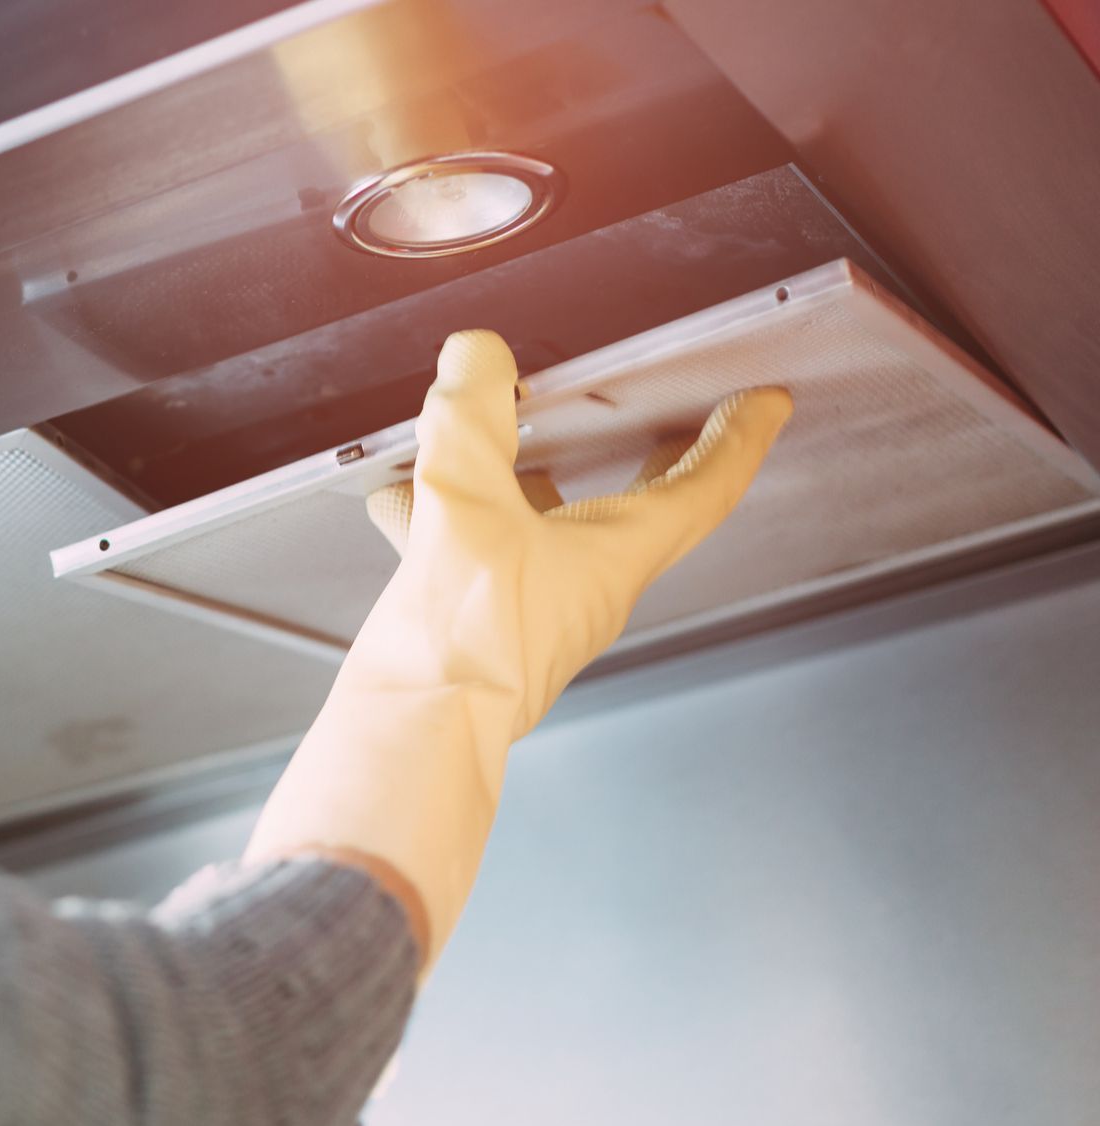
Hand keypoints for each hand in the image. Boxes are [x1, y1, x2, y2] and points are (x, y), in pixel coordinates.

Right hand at [357, 329, 794, 743]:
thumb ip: (472, 417)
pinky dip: (449, 515)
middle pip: (638, 509)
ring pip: (547, 523)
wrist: (413, 733)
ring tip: (487, 430)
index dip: (737, 438)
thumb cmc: (463, 640)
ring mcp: (534, 609)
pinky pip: (479, 552)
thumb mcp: (466, 499)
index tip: (765, 403)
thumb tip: (478, 356)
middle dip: (656, 455)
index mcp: (614, 555)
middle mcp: (585, 585)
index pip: (703, 488)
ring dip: (527, 473)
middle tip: (674, 418)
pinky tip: (396, 500)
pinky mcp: (482, 624)